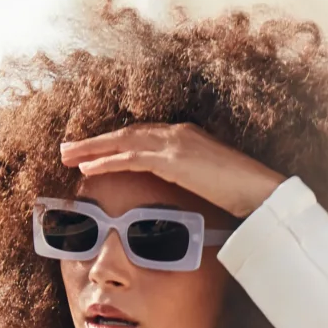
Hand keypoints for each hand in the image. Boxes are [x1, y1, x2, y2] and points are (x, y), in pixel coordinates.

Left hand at [60, 123, 281, 219]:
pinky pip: (131, 157)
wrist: (260, 191)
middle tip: (67, 149)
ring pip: (122, 142)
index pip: (142, 136)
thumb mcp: (212, 184)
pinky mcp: (173, 159)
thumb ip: (193, 181)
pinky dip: (107, 161)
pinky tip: (88, 169)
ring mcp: (174, 144)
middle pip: (126, 134)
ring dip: (92, 149)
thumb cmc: (243, 194)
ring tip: (67, 157)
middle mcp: (177, 134)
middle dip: (95, 142)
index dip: (115, 143)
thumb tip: (181, 193)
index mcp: (186, 137)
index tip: (94, 151)